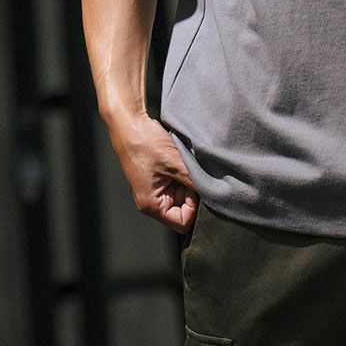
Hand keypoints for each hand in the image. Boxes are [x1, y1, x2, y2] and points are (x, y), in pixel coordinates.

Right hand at [108, 110, 198, 233]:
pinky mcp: (159, 178)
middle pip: (184, 210)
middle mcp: (152, 201)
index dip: (194, 209)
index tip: (197, 188)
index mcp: (151, 205)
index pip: (182, 223)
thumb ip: (195, 181)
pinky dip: (184, 174)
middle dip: (192, 193)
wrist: (130, 121)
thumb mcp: (175, 163)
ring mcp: (156, 190)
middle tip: (191, 173)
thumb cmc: (144, 142)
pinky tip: (181, 161)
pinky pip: (178, 183)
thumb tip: (215, 193)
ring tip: (184, 164)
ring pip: (183, 195)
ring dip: (188, 181)